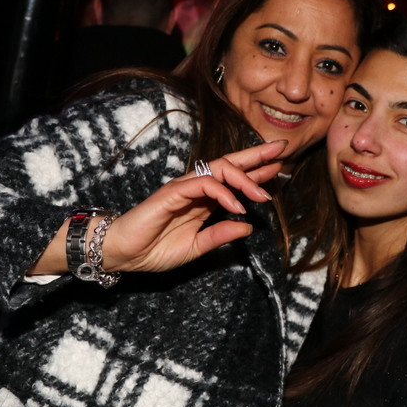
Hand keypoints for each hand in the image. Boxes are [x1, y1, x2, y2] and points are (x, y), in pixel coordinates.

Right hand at [102, 141, 285, 272]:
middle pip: (230, 164)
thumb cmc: (155, 250)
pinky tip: (237, 206)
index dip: (256, 172)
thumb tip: (249, 227)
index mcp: (203, 200)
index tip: (279, 167)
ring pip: (219, 170)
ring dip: (244, 179)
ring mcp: (184, 188)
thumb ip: (220, 235)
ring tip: (264, 195)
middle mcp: (195, 188)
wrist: (125, 255)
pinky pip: (203, 185)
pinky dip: (223, 194)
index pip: (233, 179)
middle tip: (281, 151)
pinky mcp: (172, 193)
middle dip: (256, 157)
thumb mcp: (197, 247)